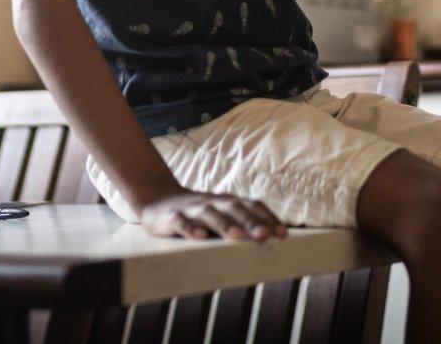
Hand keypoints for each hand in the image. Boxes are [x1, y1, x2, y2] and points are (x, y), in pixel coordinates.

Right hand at [138, 188, 285, 241]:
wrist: (158, 200)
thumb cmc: (199, 213)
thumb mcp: (221, 215)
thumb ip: (242, 223)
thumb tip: (273, 240)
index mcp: (228, 202)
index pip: (252, 205)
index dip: (267, 218)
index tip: (282, 234)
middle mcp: (213, 202)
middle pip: (235, 209)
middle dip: (251, 221)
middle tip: (265, 235)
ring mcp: (192, 209)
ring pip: (210, 214)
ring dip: (225, 224)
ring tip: (238, 236)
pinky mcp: (172, 217)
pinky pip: (181, 222)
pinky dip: (190, 228)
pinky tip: (200, 237)